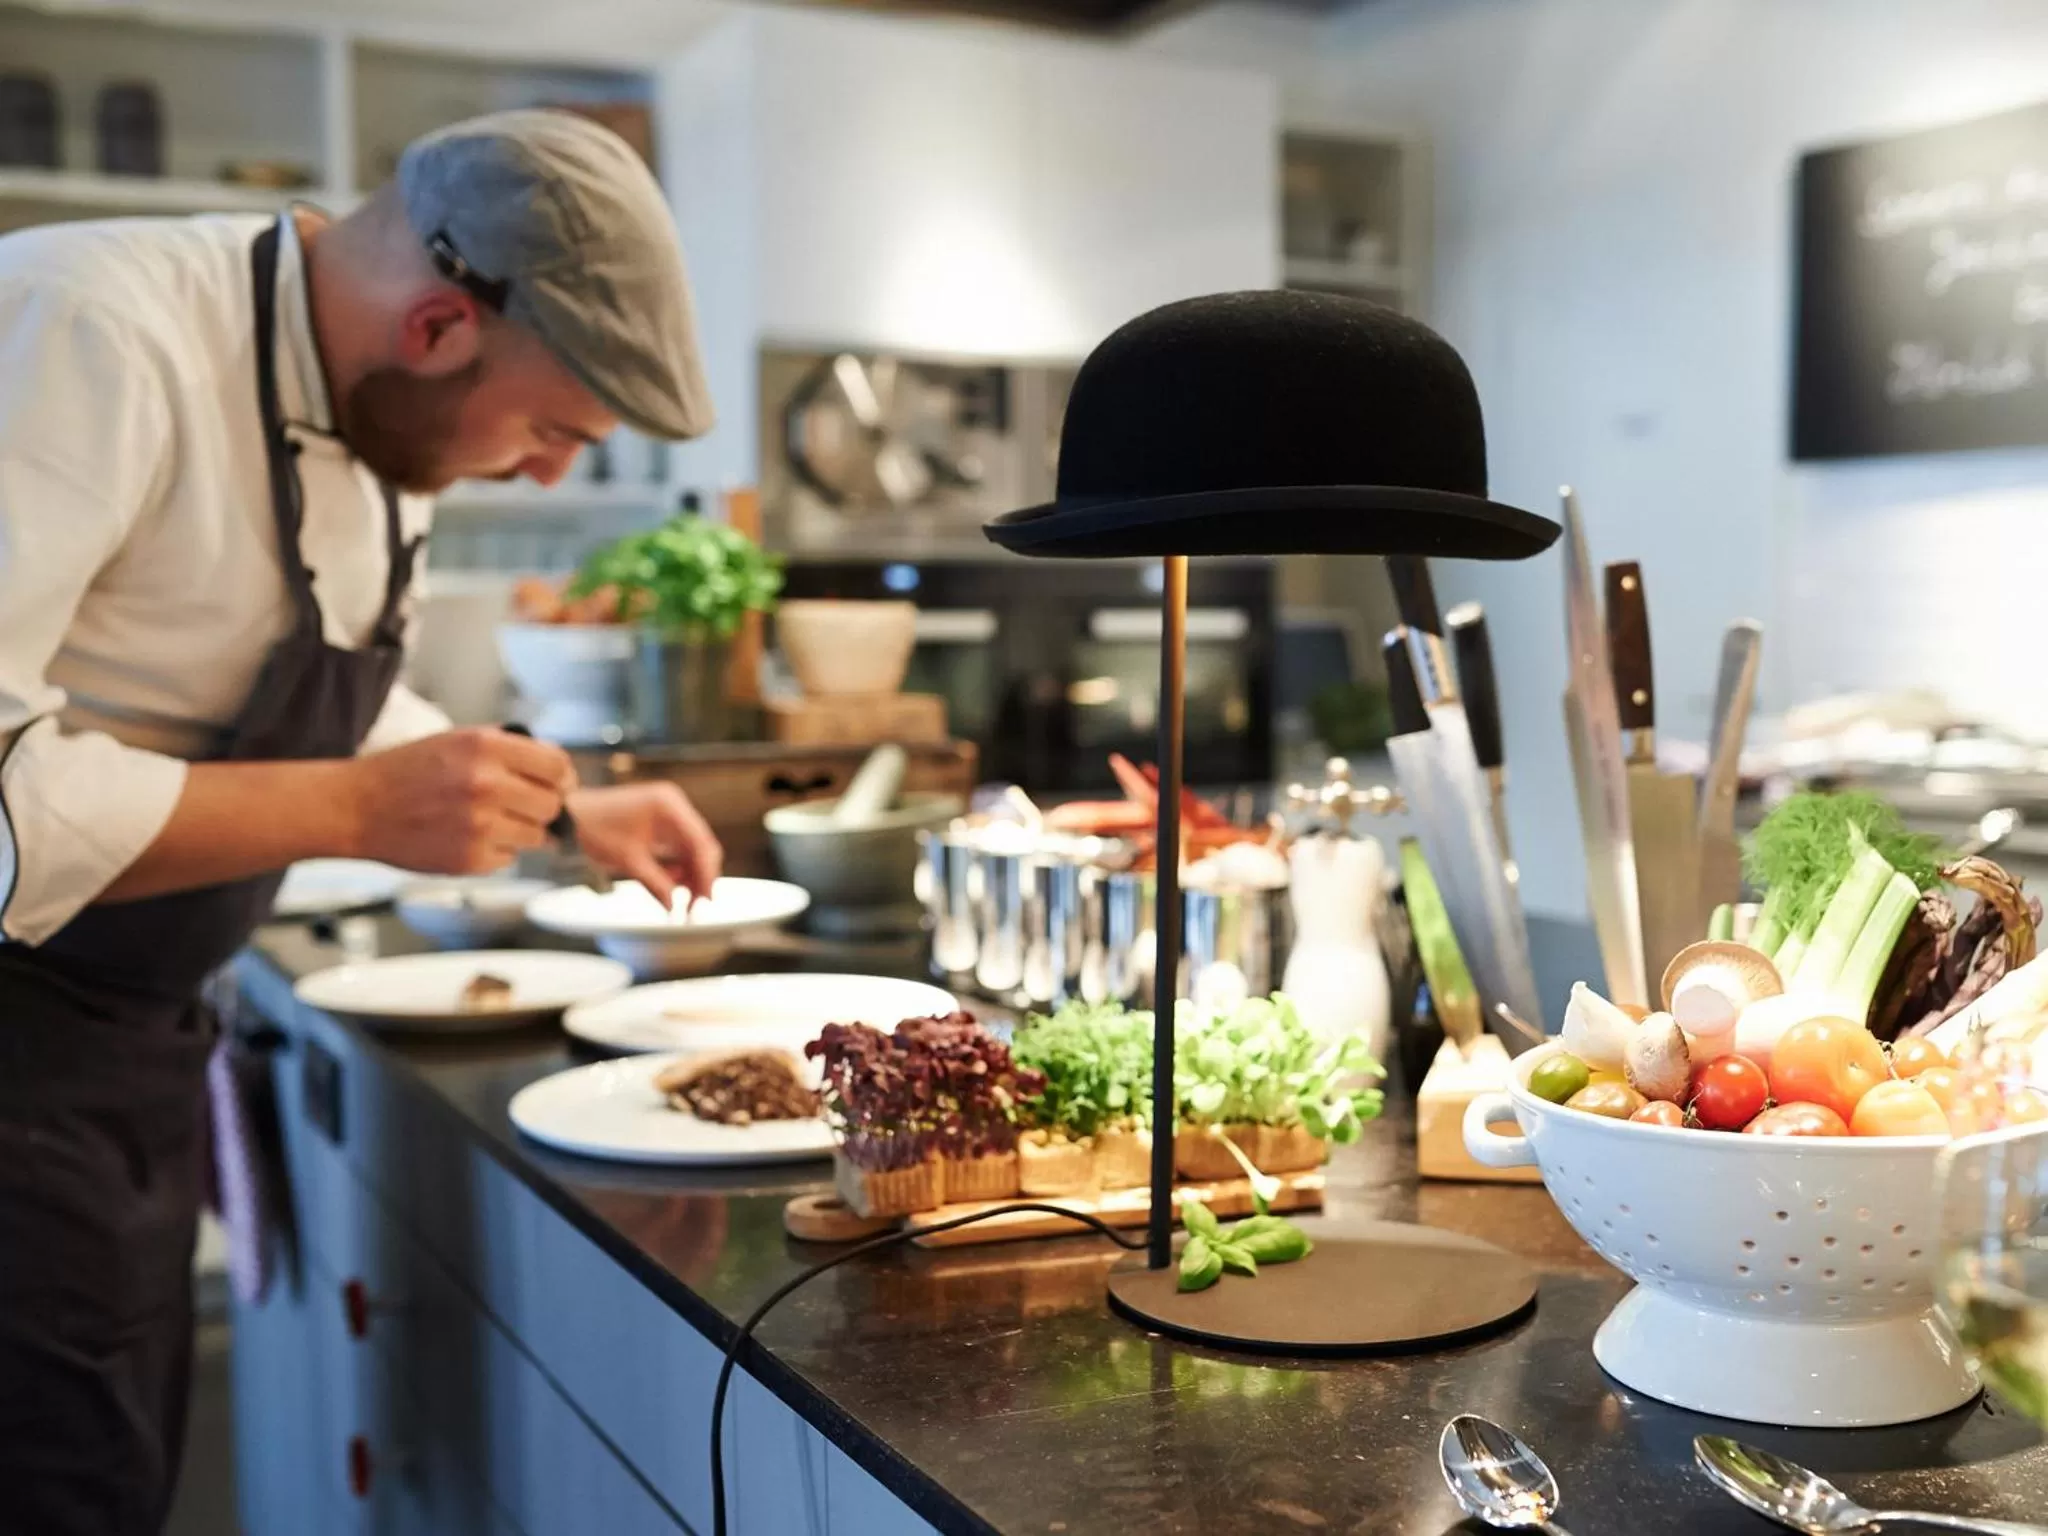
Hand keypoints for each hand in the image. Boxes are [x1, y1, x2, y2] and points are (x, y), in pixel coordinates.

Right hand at [347, 728, 574, 873]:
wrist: (357, 808)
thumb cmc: (407, 772)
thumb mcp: (458, 740)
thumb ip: (508, 750)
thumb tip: (557, 770)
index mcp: (487, 747)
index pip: (557, 766)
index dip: (562, 778)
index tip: (559, 786)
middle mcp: (488, 784)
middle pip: (553, 805)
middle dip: (542, 807)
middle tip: (520, 807)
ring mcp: (481, 825)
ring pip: (536, 836)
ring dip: (520, 832)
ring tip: (487, 822)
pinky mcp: (471, 859)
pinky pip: (509, 858)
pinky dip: (496, 852)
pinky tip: (467, 838)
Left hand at [567, 782, 722, 907]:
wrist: (570, 815)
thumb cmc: (594, 829)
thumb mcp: (628, 860)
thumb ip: (656, 883)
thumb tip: (675, 906)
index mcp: (669, 807)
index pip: (701, 843)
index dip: (707, 873)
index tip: (706, 898)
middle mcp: (674, 806)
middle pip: (700, 846)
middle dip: (699, 877)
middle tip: (694, 905)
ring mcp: (669, 813)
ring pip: (692, 849)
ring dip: (689, 874)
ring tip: (680, 900)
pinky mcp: (661, 822)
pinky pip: (678, 847)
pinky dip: (677, 866)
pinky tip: (670, 884)